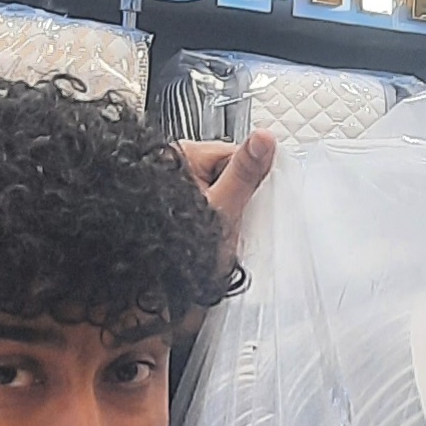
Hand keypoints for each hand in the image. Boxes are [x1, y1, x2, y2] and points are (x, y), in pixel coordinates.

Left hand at [177, 130, 275, 273]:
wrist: (162, 286)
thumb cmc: (182, 251)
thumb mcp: (223, 209)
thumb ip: (244, 173)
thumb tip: (263, 139)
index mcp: (182, 156)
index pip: (234, 153)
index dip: (250, 178)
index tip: (253, 199)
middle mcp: (176, 167)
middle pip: (227, 173)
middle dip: (237, 197)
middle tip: (232, 221)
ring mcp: (179, 189)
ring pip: (221, 191)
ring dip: (227, 211)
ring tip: (219, 232)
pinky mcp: (182, 208)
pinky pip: (210, 205)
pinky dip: (216, 220)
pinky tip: (212, 234)